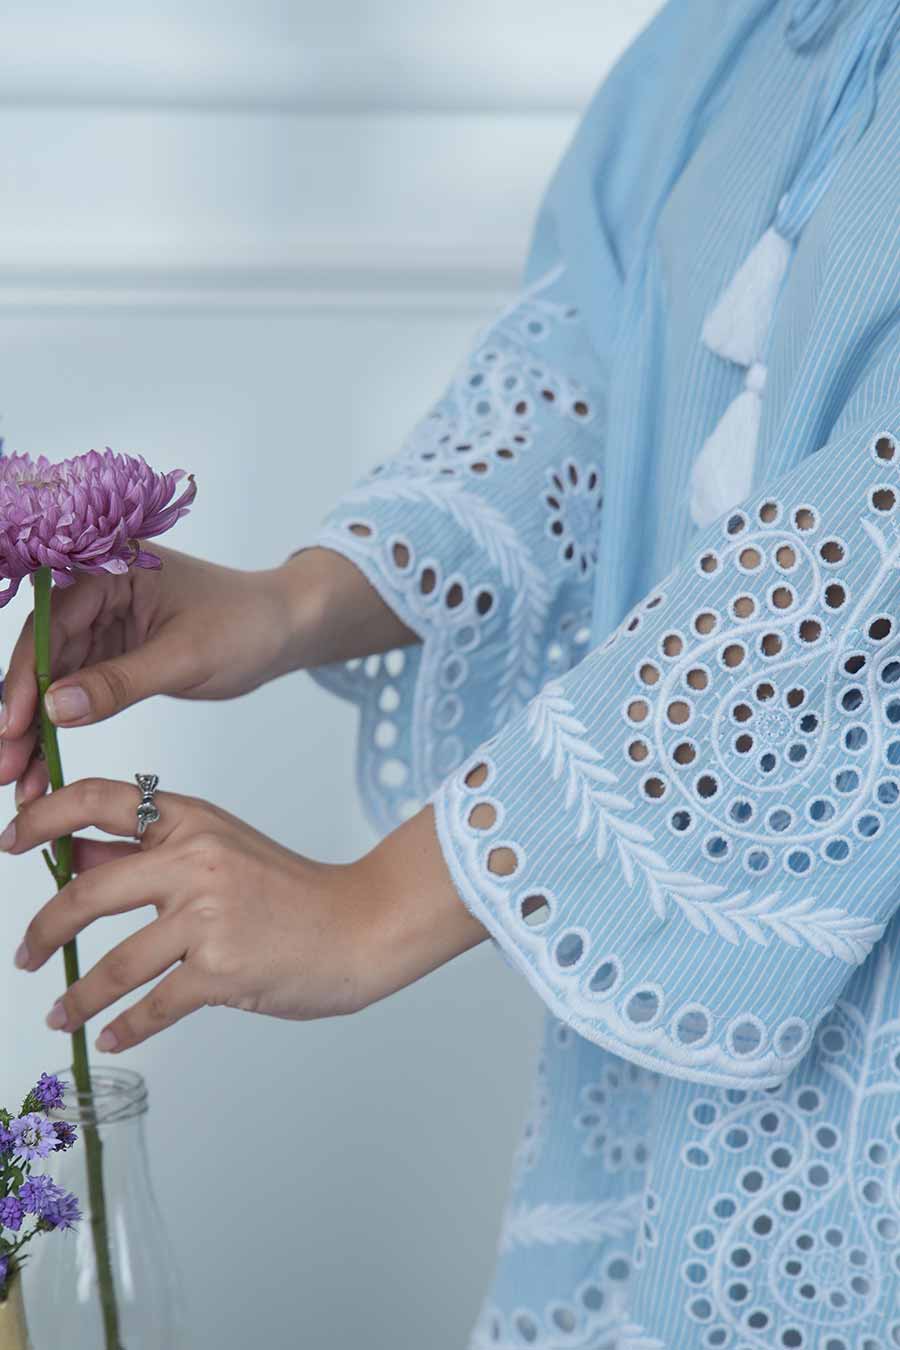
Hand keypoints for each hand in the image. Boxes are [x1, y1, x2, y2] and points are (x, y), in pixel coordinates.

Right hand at [0, 545, 417, 807]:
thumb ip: (118, 682)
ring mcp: (103, 624)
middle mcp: (97, 592)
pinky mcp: (113, 654)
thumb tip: (56, 708)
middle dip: (22, 713)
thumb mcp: (184, 656)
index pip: (51, 624)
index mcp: (111, 570)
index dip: (28, 678)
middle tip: (4, 767)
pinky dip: (60, 729)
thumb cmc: (246, 623)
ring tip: (19, 782)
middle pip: (42, 655)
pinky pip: (76, 693)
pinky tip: (44, 767)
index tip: (14, 726)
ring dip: (34, 730)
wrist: (284, 628)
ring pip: (53, 681)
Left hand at [0, 778, 485, 1051]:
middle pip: (86, 891)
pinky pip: (153, 1006)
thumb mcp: (219, 848)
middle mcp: (195, 861)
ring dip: (78, 996)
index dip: (43, 816)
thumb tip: (72, 855)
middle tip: (25, 954)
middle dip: (42, 930)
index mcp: (191, 821)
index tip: (10, 838)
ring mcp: (208, 917)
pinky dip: (126, 1027)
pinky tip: (112, 1035)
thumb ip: (147, 849)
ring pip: (114, 963)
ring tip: (61, 1014)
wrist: (360, 924)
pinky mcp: (222, 970)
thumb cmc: (290, 890)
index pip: (99, 800)